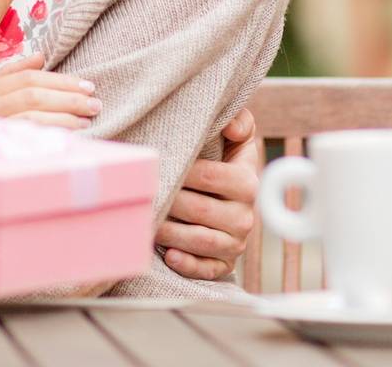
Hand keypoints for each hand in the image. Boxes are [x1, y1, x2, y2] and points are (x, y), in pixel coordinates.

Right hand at [0, 54, 100, 128]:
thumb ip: (9, 74)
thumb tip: (41, 58)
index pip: (27, 79)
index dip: (60, 80)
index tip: (86, 86)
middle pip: (32, 95)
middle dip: (68, 98)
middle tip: (94, 103)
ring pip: (31, 118)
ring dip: (65, 118)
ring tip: (87, 119)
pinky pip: (25, 141)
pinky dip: (49, 136)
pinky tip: (68, 137)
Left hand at [157, 107, 260, 279]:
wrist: (228, 202)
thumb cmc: (223, 164)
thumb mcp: (235, 141)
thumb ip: (238, 122)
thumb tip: (231, 124)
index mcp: (247, 183)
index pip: (212, 176)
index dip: (183, 171)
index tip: (157, 164)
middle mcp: (245, 216)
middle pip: (199, 209)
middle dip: (169, 201)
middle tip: (143, 192)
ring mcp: (235, 243)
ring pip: (200, 240)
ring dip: (170, 232)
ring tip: (147, 220)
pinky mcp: (223, 264)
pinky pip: (206, 269)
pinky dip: (187, 264)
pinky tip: (168, 255)